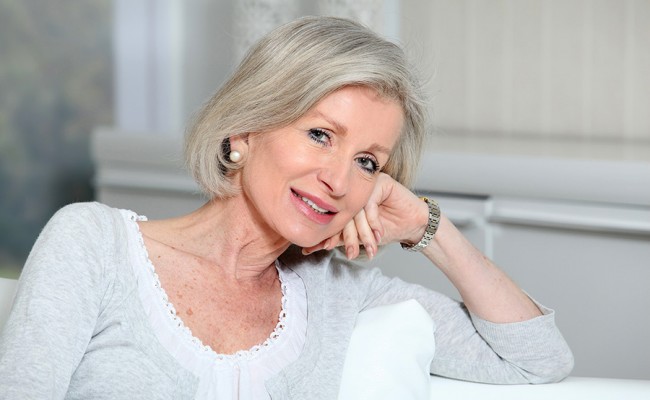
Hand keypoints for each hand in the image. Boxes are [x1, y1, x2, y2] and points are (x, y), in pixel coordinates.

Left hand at [302, 173, 428, 258]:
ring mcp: (366, 184)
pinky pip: (370, 203)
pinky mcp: (381, 181)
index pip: (332, 215)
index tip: (324, 248)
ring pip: (356, 209)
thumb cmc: (387, 229)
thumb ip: (337, 239)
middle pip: (343, 212)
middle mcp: (353, 189)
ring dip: (363, 233)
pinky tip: (379, 234)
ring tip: (369, 248)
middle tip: (351, 253)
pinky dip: (373, 222)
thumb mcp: (358, 237)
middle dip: (347, 237)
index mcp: (344, 199)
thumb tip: (309, 247)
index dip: (328, 233)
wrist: (413, 226)